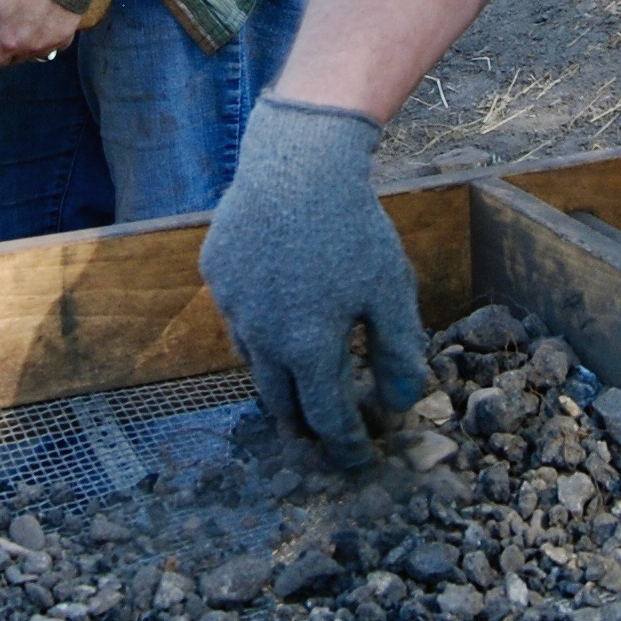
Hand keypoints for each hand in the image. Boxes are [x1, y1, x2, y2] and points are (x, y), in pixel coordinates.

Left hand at [0, 0, 83, 67]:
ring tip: (20, 12)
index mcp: (7, 40)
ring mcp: (52, 41)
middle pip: (11, 58)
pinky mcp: (68, 31)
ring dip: (24, 40)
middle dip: (3, 44)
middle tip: (1, 16)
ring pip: (32, 52)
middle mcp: (31, 47)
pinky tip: (40, 13)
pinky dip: (45, 34)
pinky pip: (53, 43)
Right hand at [197, 97, 430, 467]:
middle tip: (321, 441)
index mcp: (309, 349)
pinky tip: (275, 315)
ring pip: (253, 363)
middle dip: (305, 429)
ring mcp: (232, 305)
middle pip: (282, 404)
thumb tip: (405, 403)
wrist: (298, 162)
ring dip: (277, 382)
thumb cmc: (353, 228)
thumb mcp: (391, 291)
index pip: (327, 420)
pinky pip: (236, 315)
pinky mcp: (216, 273)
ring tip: (295, 388)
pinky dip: (257, 328)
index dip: (347, 445)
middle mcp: (262, 337)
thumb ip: (398, 353)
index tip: (361, 458)